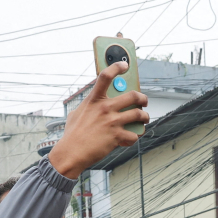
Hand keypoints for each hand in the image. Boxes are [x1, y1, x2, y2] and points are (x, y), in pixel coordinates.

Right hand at [47, 61, 149, 179]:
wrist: (72, 152)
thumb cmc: (73, 134)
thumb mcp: (78, 113)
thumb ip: (90, 105)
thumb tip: (96, 103)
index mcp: (94, 100)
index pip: (106, 76)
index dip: (117, 67)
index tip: (124, 64)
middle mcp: (105, 108)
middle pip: (133, 96)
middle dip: (142, 98)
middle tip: (143, 101)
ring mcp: (112, 122)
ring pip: (138, 114)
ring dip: (145, 116)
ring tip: (144, 118)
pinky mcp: (117, 136)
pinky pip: (134, 135)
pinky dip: (134, 137)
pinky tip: (130, 138)